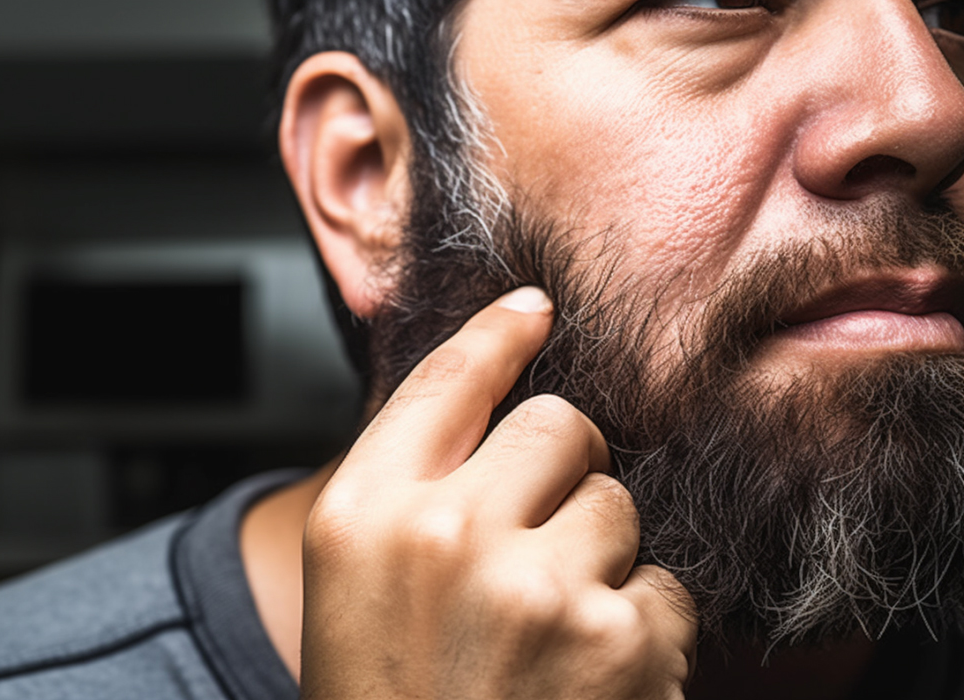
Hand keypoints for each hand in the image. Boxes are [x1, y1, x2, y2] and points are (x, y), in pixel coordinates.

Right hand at [300, 287, 697, 699]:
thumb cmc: (387, 696)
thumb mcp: (358, 576)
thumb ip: (416, 481)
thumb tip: (500, 386)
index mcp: (365, 513)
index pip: (447, 381)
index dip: (497, 336)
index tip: (533, 309)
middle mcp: (445, 535)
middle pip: (561, 425)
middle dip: (562, 469)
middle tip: (530, 543)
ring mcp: (536, 589)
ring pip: (619, 502)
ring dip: (598, 555)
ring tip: (544, 633)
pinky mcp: (619, 645)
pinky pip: (665, 584)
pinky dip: (641, 625)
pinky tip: (584, 680)